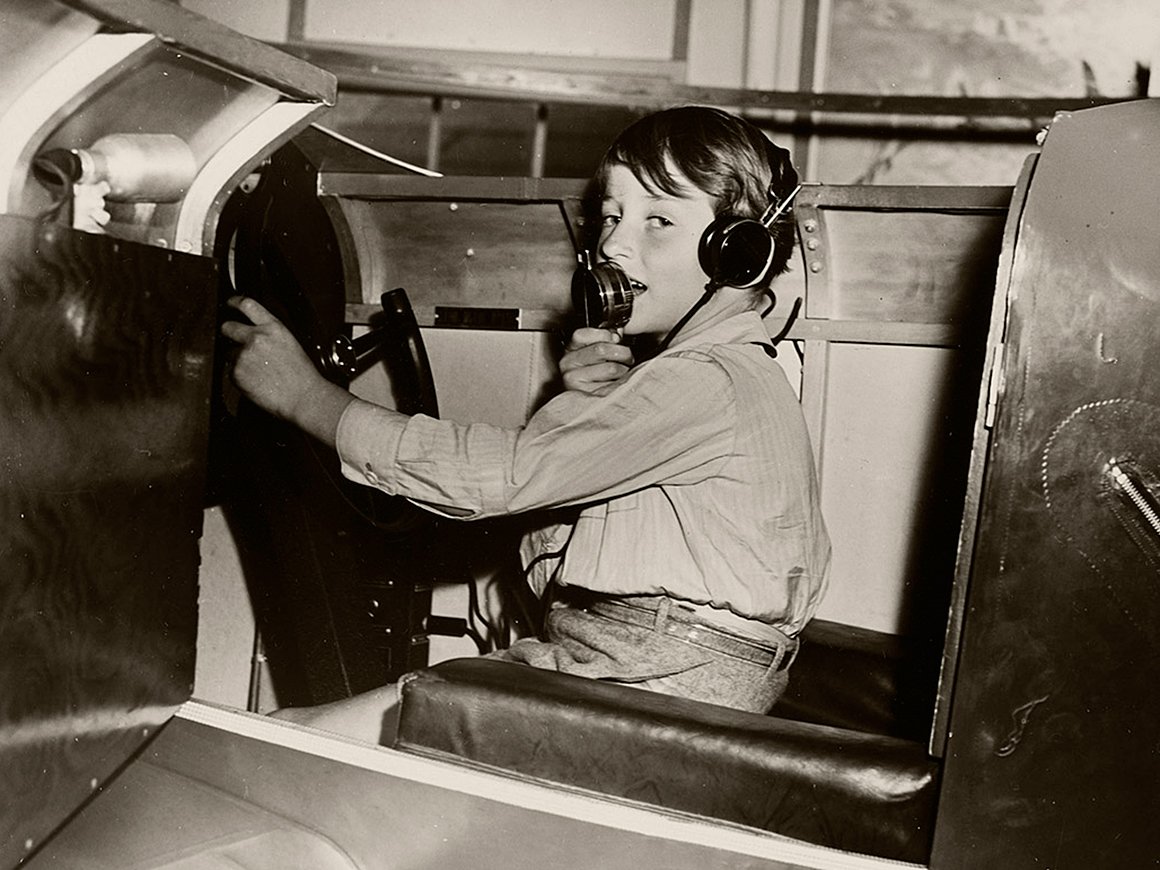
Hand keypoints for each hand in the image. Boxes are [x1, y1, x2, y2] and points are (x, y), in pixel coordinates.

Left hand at [220, 296, 351, 442]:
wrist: (303, 397)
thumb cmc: (302, 375)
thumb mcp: (290, 343)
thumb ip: (269, 334)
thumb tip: (253, 333)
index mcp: (273, 328)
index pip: (247, 305)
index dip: (234, 302)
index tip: (229, 304)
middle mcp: (256, 338)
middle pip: (228, 326)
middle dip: (227, 332)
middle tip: (232, 340)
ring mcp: (244, 355)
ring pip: (229, 353)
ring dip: (237, 360)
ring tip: (257, 372)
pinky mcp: (236, 372)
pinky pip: (231, 372)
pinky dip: (240, 377)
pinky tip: (256, 381)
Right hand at [558, 327, 633, 394]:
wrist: (591, 405)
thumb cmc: (597, 376)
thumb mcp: (598, 353)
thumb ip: (607, 339)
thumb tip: (618, 332)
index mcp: (570, 348)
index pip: (582, 334)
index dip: (604, 334)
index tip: (616, 339)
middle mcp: (567, 363)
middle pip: (601, 349)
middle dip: (622, 352)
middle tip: (627, 358)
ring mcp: (573, 379)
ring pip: (611, 368)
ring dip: (624, 370)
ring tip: (622, 374)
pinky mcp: (585, 395)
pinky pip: (613, 385)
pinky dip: (621, 384)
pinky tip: (617, 385)